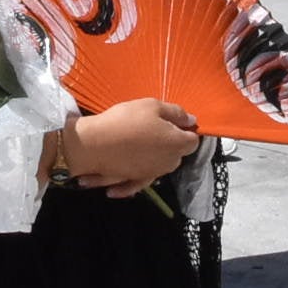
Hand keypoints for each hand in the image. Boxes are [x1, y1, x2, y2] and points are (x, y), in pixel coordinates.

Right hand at [60, 99, 199, 196]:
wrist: (95, 144)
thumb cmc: (126, 121)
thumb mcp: (152, 106)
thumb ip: (176, 113)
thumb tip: (191, 120)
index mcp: (177, 144)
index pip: (193, 139)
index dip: (184, 129)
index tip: (171, 119)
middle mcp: (169, 163)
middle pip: (177, 153)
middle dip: (170, 141)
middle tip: (151, 126)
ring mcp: (152, 174)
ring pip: (159, 164)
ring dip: (153, 156)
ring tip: (136, 141)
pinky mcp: (135, 180)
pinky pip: (139, 181)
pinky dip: (135, 179)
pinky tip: (129, 173)